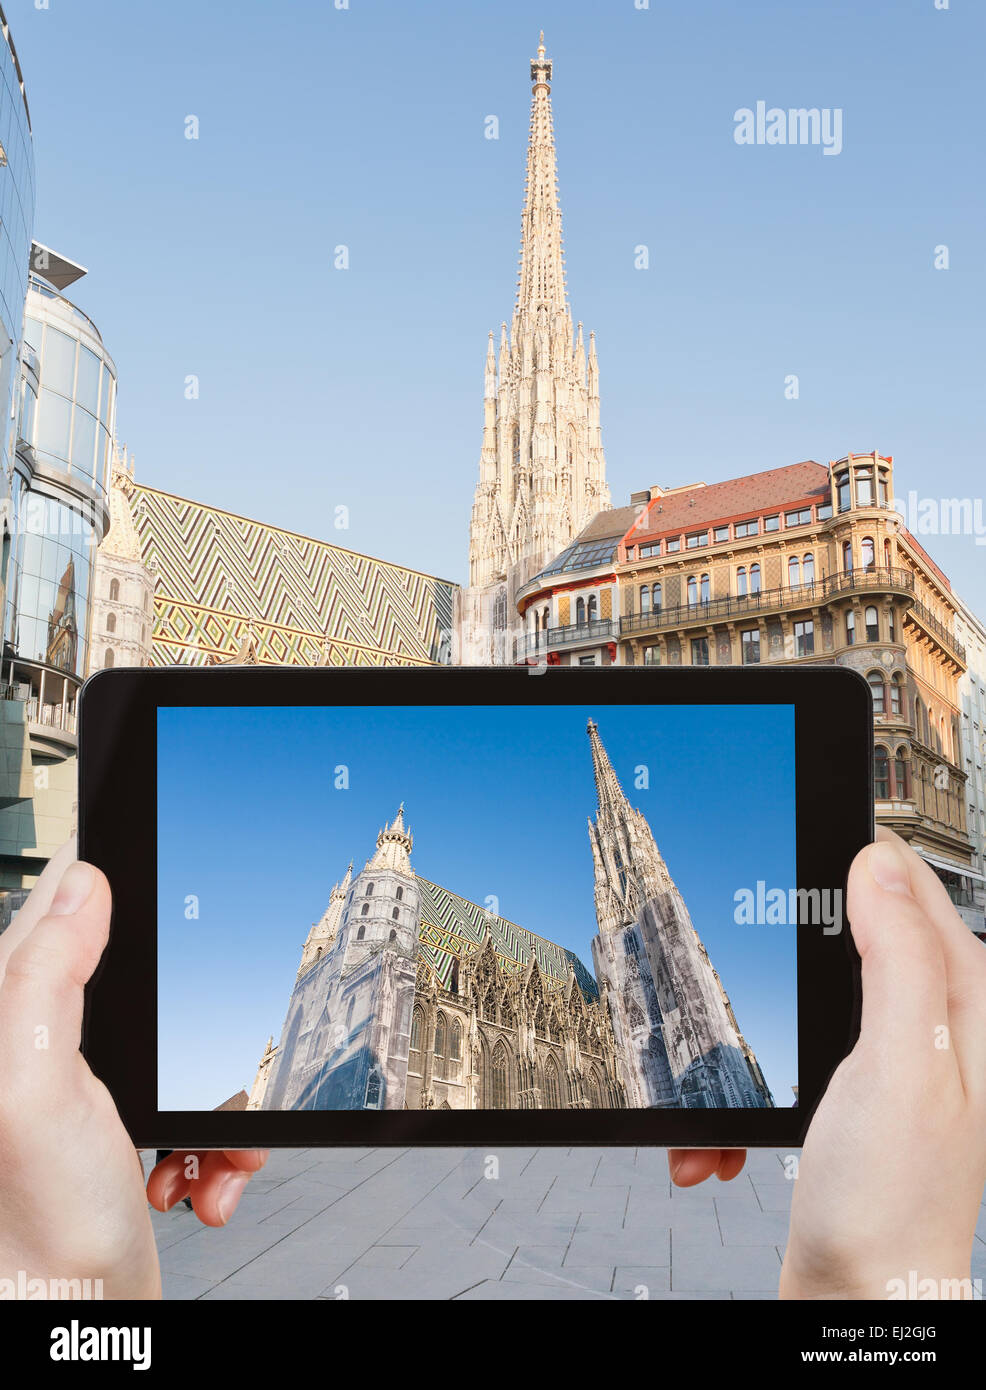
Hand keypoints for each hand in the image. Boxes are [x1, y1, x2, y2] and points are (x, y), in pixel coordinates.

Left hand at [0, 842, 267, 1299]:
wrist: (74, 1321)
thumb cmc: (35, 1228)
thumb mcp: (33, 1088)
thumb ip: (45, 977)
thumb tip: (83, 880)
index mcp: (15, 1017)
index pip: (54, 908)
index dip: (103, 875)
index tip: (161, 847)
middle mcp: (43, 1046)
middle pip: (142, 976)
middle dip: (194, 1014)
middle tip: (205, 1054)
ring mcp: (89, 1090)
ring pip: (185, 1042)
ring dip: (219, 1096)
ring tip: (210, 1145)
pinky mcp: (126, 1130)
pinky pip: (200, 1104)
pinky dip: (221, 1141)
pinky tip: (207, 1174)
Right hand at [669, 828, 985, 1299]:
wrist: (856, 1303)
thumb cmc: (889, 1204)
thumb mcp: (901, 1064)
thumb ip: (901, 958)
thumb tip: (876, 861)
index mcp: (964, 1005)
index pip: (913, 886)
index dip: (853, 857)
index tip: (791, 835)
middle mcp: (937, 1029)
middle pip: (852, 938)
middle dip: (783, 959)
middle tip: (740, 972)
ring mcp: (895, 1065)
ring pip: (804, 1001)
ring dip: (752, 1039)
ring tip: (728, 1089)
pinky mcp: (853, 1099)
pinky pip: (783, 1062)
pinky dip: (747, 1095)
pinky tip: (728, 1138)